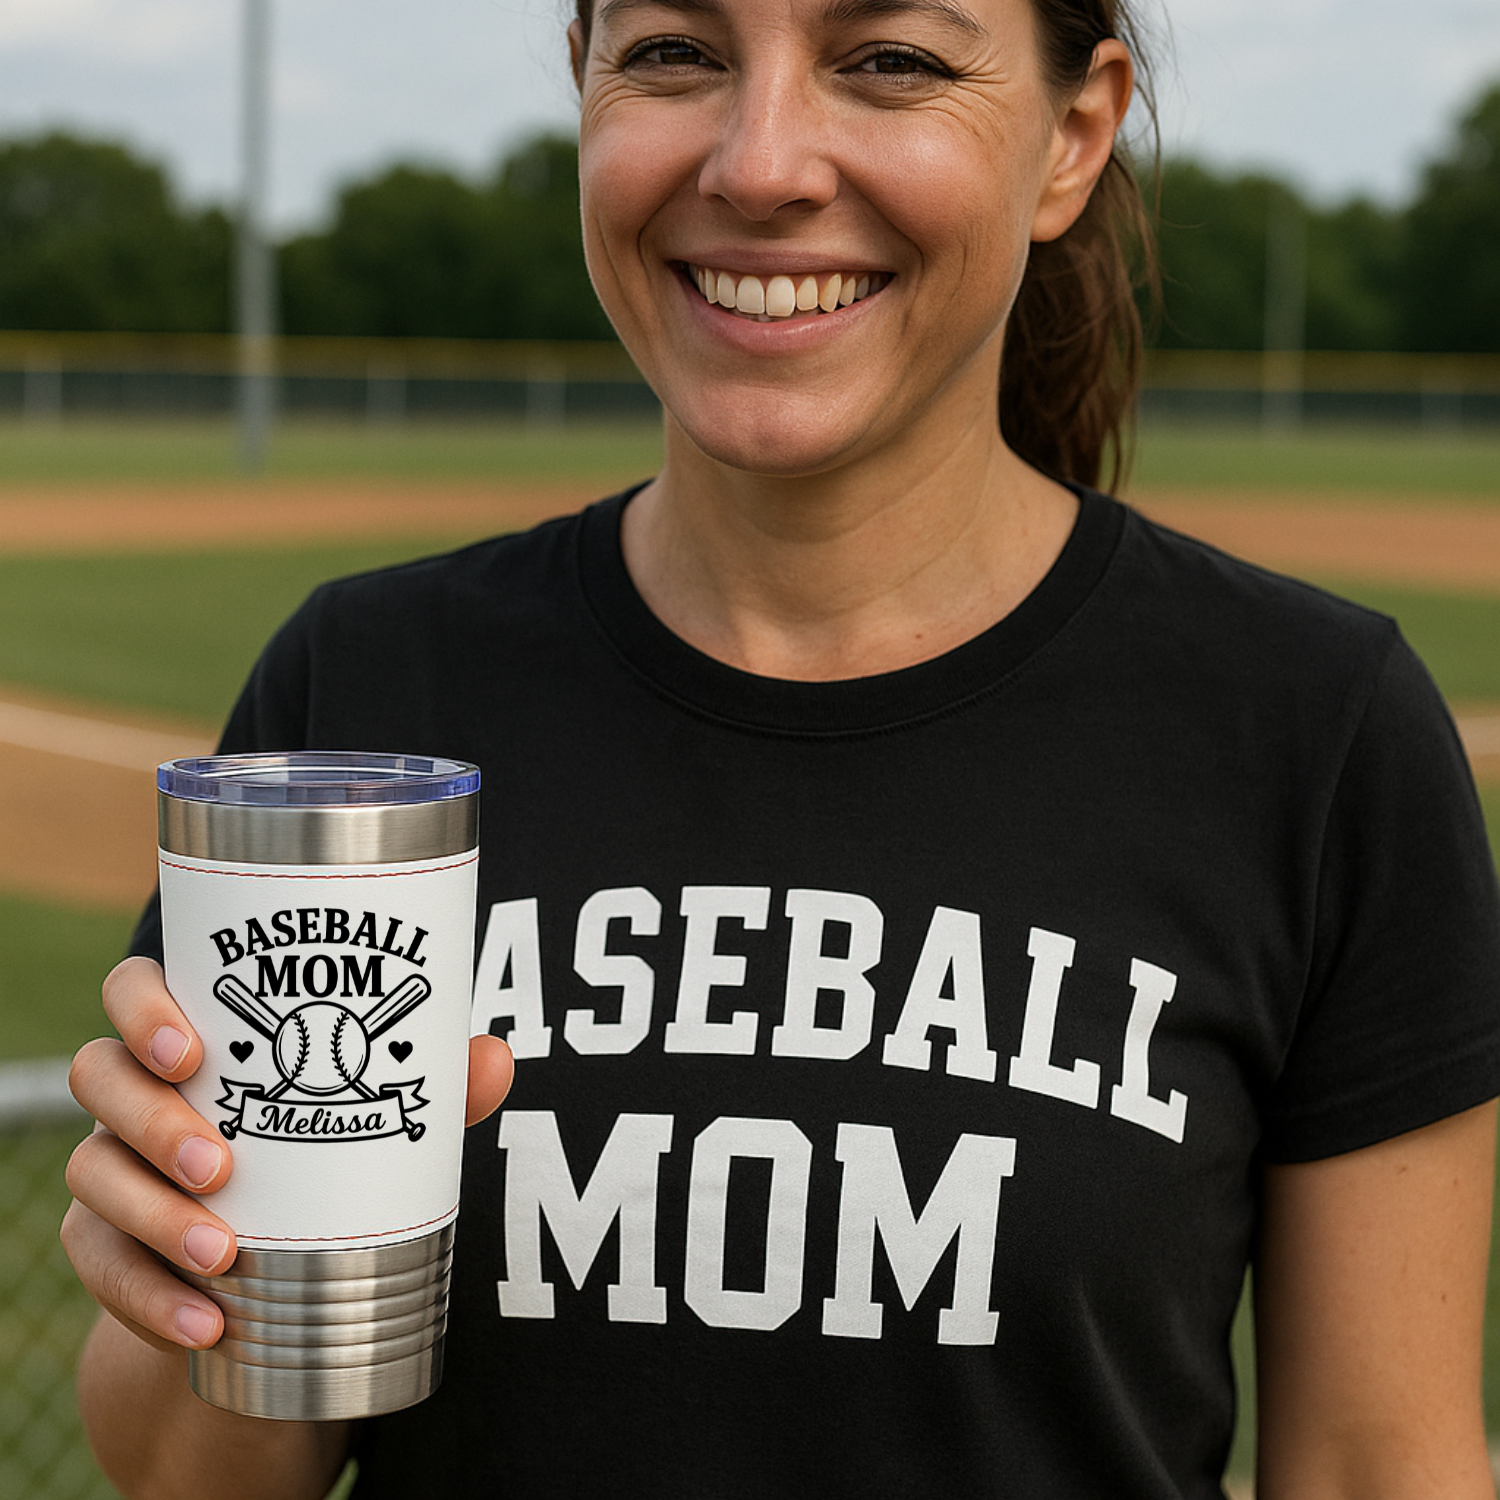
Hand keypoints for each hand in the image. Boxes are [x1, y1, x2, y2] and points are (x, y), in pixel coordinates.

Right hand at [62, 956, 514, 1353]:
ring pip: (94, 1174)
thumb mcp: (378, 1111)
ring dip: (152, 1216)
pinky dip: (148, 1298)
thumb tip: (495, 1059)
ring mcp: (111, 1166)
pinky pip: (102, 1266)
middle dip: (154, 1122)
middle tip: (219, 1166)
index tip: (192, 1052)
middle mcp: (136, 1091)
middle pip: (101, 1078)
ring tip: (222, 1255)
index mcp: (192, 1034)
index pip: (132, 990)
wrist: (267, 1264)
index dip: (144, 1011)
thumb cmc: (323, 1144)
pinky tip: (204, 1323)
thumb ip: (435, 1085)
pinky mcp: (105, 1244)